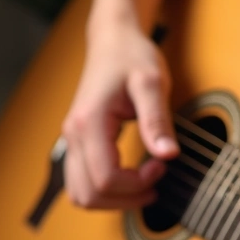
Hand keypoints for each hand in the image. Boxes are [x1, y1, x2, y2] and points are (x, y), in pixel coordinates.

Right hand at [61, 24, 179, 208]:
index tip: (161, 166)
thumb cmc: (132, 56)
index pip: (105, 178)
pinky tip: (130, 176)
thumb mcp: (152, 83)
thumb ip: (157, 120)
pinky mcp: (77, 142)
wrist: (113, 40)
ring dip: (113, 200)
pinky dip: (104, 190)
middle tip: (156, 178)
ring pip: (80, 194)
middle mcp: (73, 135)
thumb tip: (168, 155)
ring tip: (145, 182)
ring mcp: (71, 140)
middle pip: (88, 195)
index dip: (137, 184)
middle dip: (125, 199)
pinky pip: (81, 181)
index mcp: (89, 123)